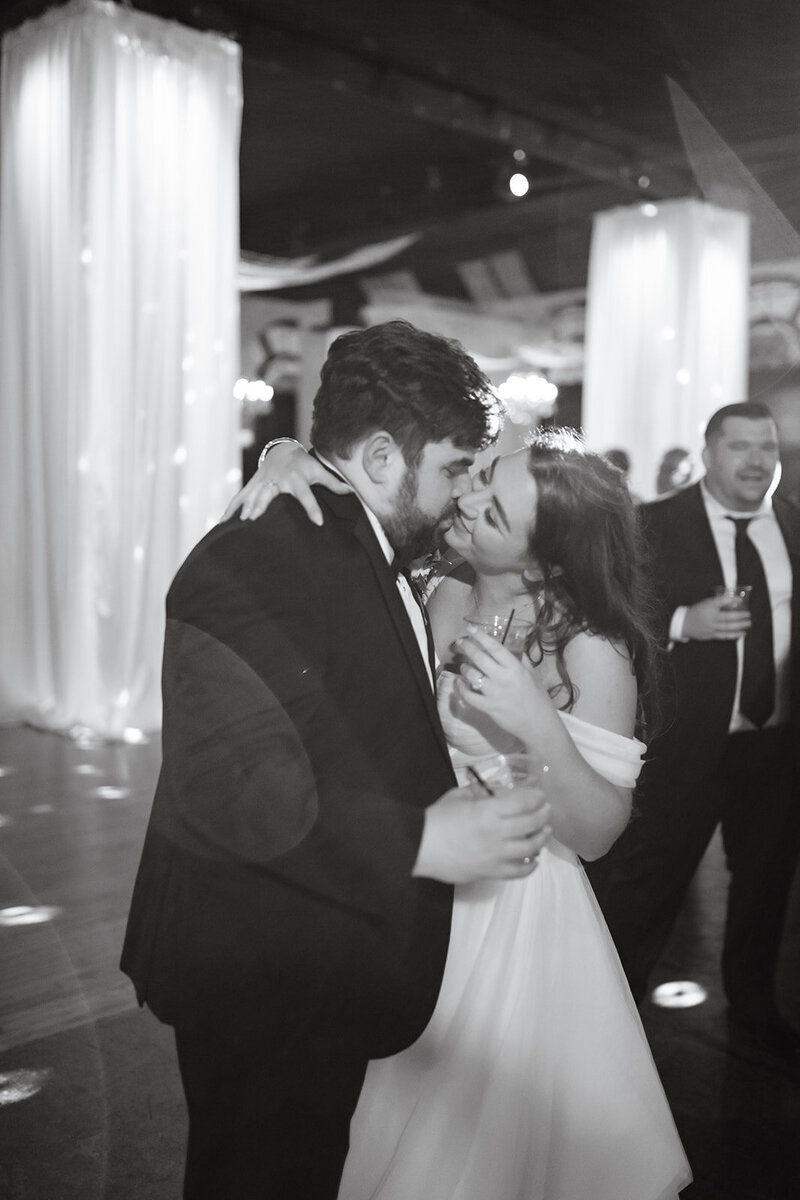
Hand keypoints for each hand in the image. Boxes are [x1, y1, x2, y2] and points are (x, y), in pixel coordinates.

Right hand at [220, 443, 350, 524]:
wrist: (283, 451)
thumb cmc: (304, 465)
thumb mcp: (319, 472)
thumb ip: (333, 483)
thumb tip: (352, 492)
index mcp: (296, 479)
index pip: (306, 495)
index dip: (312, 508)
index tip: (318, 522)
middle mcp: (277, 481)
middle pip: (270, 494)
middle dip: (262, 505)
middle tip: (257, 518)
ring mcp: (262, 483)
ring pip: (253, 496)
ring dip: (247, 507)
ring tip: (243, 522)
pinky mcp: (252, 485)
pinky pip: (240, 497)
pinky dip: (231, 509)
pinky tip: (223, 523)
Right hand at [413, 783, 550, 882]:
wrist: (419, 847)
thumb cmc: (436, 819)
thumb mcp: (458, 797)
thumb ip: (479, 794)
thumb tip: (495, 792)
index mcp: (487, 812)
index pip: (522, 802)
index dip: (535, 796)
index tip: (539, 794)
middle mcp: (496, 834)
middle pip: (531, 823)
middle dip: (543, 814)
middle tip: (546, 809)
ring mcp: (495, 855)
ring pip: (530, 848)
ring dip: (541, 838)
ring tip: (545, 831)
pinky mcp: (491, 872)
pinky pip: (517, 872)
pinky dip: (530, 866)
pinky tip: (534, 859)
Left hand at [452, 628, 546, 741]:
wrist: (538, 724)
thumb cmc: (537, 699)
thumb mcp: (532, 676)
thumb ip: (520, 661)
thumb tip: (512, 648)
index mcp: (515, 668)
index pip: (495, 648)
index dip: (480, 636)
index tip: (470, 629)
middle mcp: (503, 678)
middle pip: (479, 658)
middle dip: (467, 647)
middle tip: (460, 643)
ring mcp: (494, 693)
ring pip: (472, 675)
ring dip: (464, 668)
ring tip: (463, 667)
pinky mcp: (488, 707)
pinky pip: (468, 695)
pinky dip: (461, 688)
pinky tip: (460, 684)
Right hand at [682, 595, 751, 640]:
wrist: (684, 624)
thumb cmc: (696, 612)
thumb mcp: (706, 603)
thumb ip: (720, 602)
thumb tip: (735, 603)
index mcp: (708, 608)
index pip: (721, 602)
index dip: (732, 600)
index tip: (740, 600)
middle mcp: (710, 618)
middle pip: (728, 617)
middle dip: (740, 616)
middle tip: (748, 615)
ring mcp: (711, 628)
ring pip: (728, 627)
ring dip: (739, 626)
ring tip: (748, 624)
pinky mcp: (711, 635)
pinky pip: (724, 636)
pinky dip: (734, 635)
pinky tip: (741, 634)